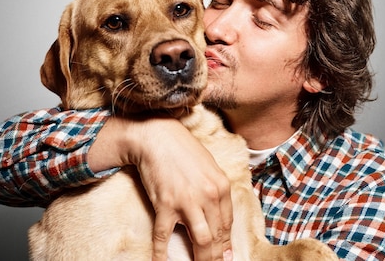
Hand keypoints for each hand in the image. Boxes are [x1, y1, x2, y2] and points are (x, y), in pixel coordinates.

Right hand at [89, 116, 232, 259]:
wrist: (157, 136)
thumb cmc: (183, 150)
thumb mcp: (209, 167)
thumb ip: (215, 191)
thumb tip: (218, 216)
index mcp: (221, 186)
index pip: (227, 224)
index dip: (226, 244)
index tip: (225, 257)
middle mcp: (208, 195)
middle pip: (216, 235)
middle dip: (216, 256)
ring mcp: (187, 201)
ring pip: (200, 240)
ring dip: (202, 259)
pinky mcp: (165, 204)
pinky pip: (164, 235)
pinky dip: (161, 253)